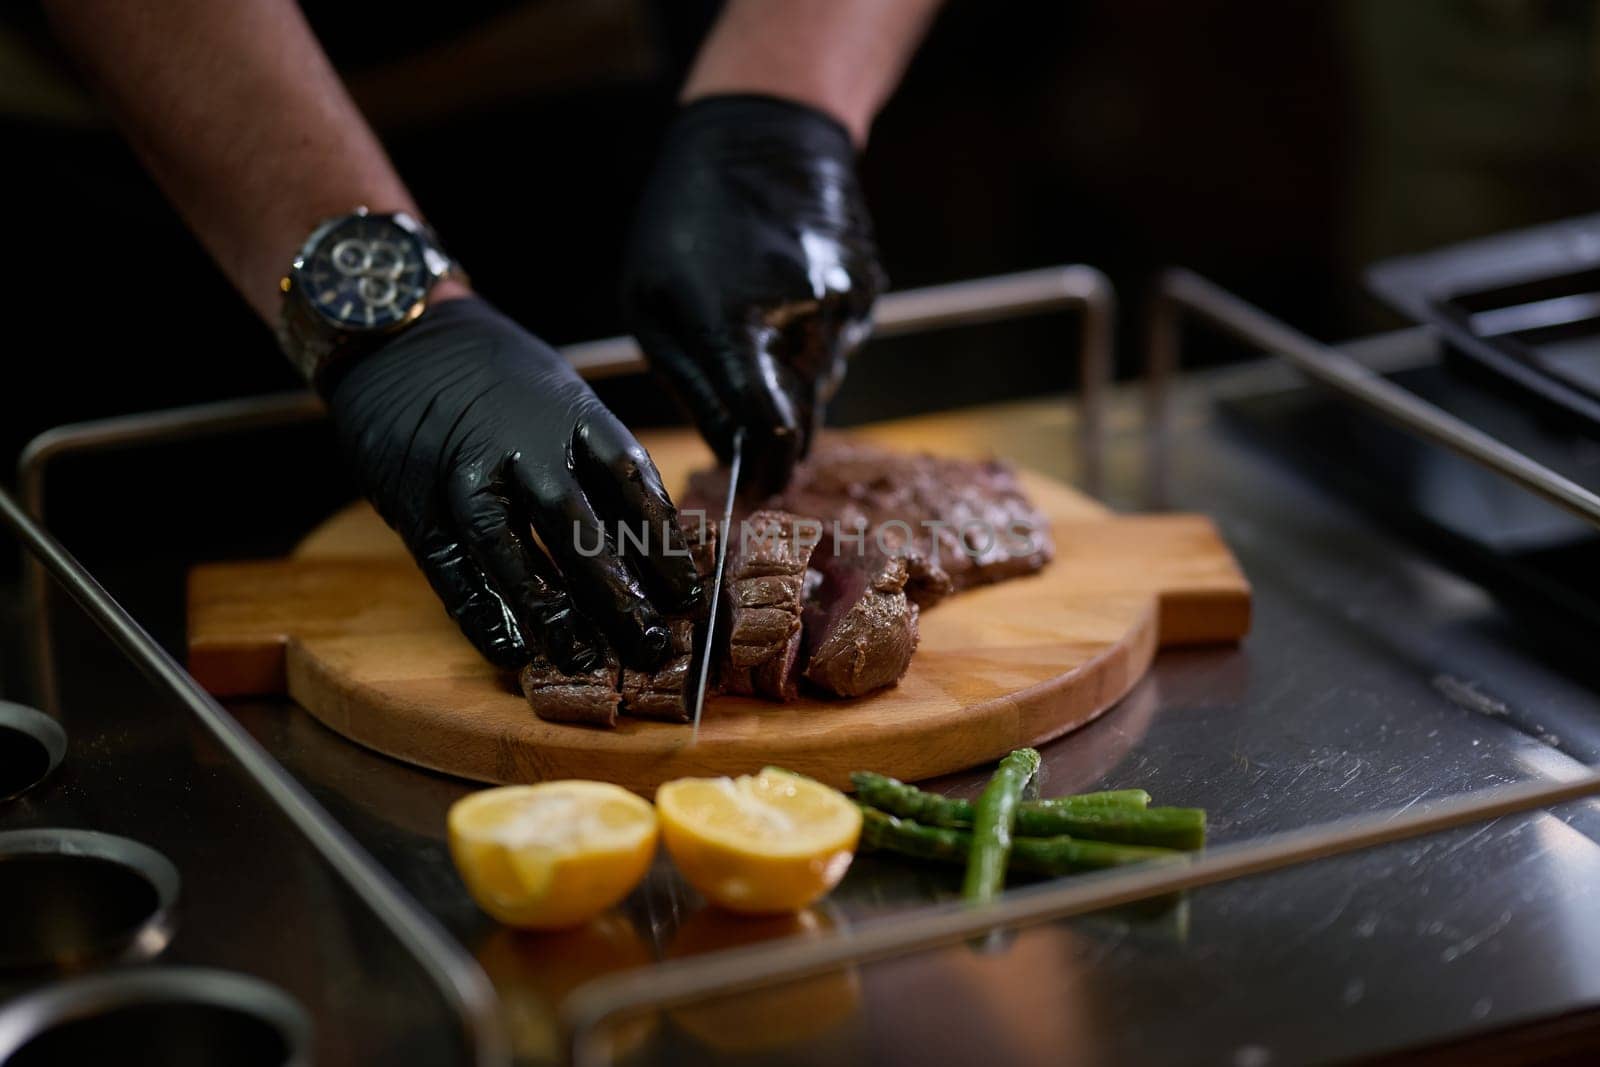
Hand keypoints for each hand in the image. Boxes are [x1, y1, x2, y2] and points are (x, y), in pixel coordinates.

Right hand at [329, 296, 702, 671]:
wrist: (399, 335)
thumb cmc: (501, 379)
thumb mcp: (564, 396)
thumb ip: (599, 461)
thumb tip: (652, 540)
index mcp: (571, 414)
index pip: (629, 481)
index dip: (662, 543)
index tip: (687, 594)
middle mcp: (520, 444)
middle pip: (576, 526)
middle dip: (618, 593)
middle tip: (650, 646)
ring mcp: (462, 474)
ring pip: (509, 550)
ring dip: (550, 611)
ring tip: (584, 658)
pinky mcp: (414, 503)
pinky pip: (450, 567)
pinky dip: (480, 611)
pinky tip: (511, 649)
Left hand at [622, 94, 884, 493]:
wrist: (763, 134)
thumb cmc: (686, 221)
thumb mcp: (652, 304)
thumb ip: (693, 386)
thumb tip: (728, 451)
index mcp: (736, 328)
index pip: (772, 435)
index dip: (767, 474)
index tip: (755, 494)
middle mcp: (800, 323)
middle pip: (804, 422)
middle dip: (779, 438)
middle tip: (752, 436)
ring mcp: (842, 306)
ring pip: (823, 384)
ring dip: (793, 384)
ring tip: (757, 332)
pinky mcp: (865, 292)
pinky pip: (840, 345)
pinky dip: (814, 342)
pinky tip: (785, 300)